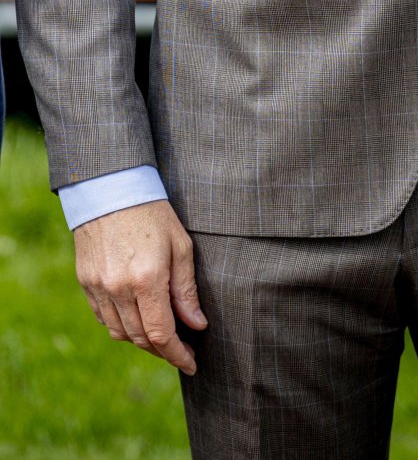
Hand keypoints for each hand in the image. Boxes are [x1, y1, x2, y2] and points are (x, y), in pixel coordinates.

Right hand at [74, 200, 205, 374]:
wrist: (111, 189)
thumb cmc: (153, 213)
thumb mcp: (181, 246)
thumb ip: (186, 290)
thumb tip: (196, 325)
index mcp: (146, 280)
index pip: (161, 334)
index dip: (177, 354)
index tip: (191, 363)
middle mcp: (118, 290)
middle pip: (140, 339)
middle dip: (163, 351)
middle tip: (182, 350)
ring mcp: (98, 288)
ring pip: (120, 333)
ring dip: (141, 341)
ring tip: (162, 335)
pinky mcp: (85, 283)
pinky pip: (104, 318)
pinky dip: (122, 326)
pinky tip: (137, 318)